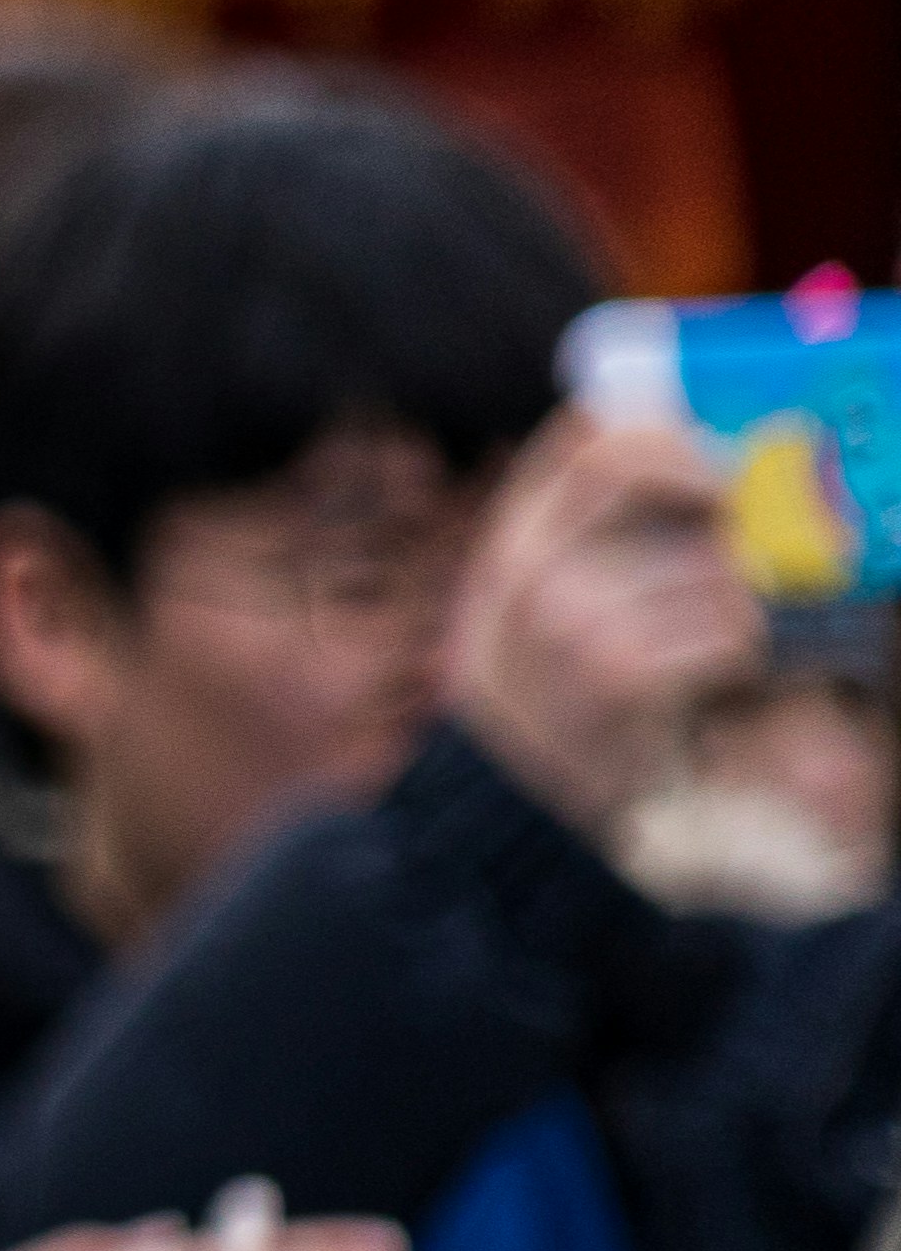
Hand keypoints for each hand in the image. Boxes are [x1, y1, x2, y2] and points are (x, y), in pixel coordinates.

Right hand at [447, 416, 766, 836]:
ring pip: (710, 561)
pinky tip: (707, 686)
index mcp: (508, 546)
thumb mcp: (538, 616)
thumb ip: (586, 541)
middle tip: (743, 530)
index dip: (659, 429)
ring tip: (710, 646)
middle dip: (710, 484)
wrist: (521, 821)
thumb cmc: (557, 707)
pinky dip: (737, 656)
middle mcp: (523, 569)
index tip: (709, 462)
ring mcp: (563, 619)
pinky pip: (726, 629)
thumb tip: (693, 456)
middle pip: (636, 462)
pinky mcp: (614, 673)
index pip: (580, 436)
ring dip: (737, 605)